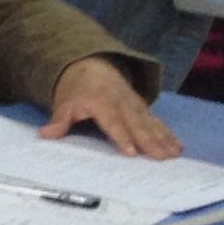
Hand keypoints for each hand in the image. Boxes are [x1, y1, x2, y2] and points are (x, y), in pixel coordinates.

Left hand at [41, 57, 180, 158]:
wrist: (92, 66)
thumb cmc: (76, 90)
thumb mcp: (64, 103)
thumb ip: (59, 120)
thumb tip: (45, 134)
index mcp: (101, 102)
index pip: (113, 122)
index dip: (122, 137)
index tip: (132, 152)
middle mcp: (122, 102)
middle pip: (137, 124)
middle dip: (150, 141)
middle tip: (162, 158)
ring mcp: (135, 104)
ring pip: (150, 123)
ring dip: (164, 138)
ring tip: (174, 154)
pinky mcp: (142, 107)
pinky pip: (156, 121)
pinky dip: (168, 133)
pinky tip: (178, 145)